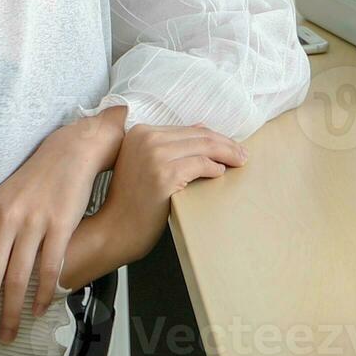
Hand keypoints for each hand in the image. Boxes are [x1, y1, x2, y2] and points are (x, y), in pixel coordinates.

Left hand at [0, 107, 124, 349]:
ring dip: (12, 312)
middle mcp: (5, 219)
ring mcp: (33, 222)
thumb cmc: (32, 180)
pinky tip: (41, 309)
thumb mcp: (0, 198)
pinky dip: (44, 293)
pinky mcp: (61, 225)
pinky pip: (50, 268)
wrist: (70, 152)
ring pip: (18, 279)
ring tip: (9, 334)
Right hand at [72, 123, 248, 280]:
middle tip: (242, 154)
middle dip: (225, 144)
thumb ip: (169, 144)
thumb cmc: (131, 201)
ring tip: (239, 161)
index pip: (188, 129)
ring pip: (203, 147)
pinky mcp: (163, 174)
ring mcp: (154, 156)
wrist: (113, 229)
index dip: (213, 136)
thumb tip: (201, 127)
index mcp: (140, 132)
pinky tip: (220, 173)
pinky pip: (200, 165)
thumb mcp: (144, 163)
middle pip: (198, 136)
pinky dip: (214, 168)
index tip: (230, 145)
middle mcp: (146, 139)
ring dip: (226, 154)